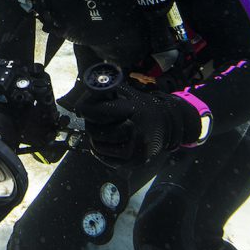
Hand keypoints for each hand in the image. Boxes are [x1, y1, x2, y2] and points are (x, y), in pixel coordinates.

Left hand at [75, 84, 199, 166]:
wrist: (167, 126)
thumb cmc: (143, 107)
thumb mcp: (129, 93)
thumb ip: (109, 90)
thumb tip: (87, 87)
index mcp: (134, 110)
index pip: (99, 110)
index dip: (86, 108)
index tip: (83, 108)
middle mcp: (136, 131)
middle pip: (95, 130)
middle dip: (91, 123)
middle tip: (94, 119)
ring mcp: (135, 149)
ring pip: (97, 145)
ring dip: (95, 137)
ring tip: (104, 129)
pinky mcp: (133, 162)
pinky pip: (104, 158)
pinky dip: (101, 149)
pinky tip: (108, 141)